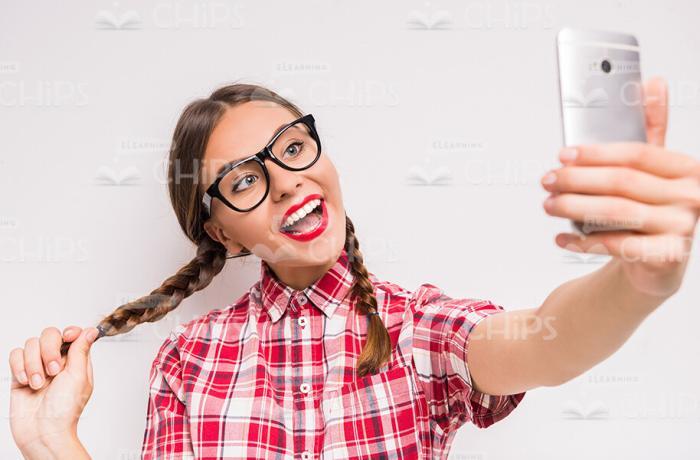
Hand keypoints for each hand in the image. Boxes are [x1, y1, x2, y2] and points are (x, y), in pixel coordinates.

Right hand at [9, 326, 97, 455]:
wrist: (42, 431)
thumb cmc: (65, 409)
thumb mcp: (79, 377)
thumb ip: (81, 350)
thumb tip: (91, 330)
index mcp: (76, 360)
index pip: (72, 334)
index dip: (70, 331)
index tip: (68, 336)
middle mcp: (57, 361)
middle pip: (50, 334)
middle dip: (49, 350)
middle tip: (54, 371)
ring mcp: (37, 366)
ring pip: (31, 344)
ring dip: (33, 363)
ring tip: (39, 384)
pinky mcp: (20, 374)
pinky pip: (15, 355)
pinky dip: (19, 366)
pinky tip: (26, 382)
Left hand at [541, 77, 699, 296]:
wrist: (660, 261)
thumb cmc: (652, 207)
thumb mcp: (653, 169)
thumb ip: (650, 129)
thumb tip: (651, 82)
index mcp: (686, 168)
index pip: (636, 154)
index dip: (596, 153)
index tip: (563, 154)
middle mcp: (690, 196)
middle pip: (621, 182)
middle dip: (577, 180)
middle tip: (548, 180)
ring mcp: (681, 227)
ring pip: (615, 212)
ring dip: (574, 208)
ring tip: (549, 205)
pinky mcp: (666, 256)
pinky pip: (616, 245)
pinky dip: (583, 241)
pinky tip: (561, 237)